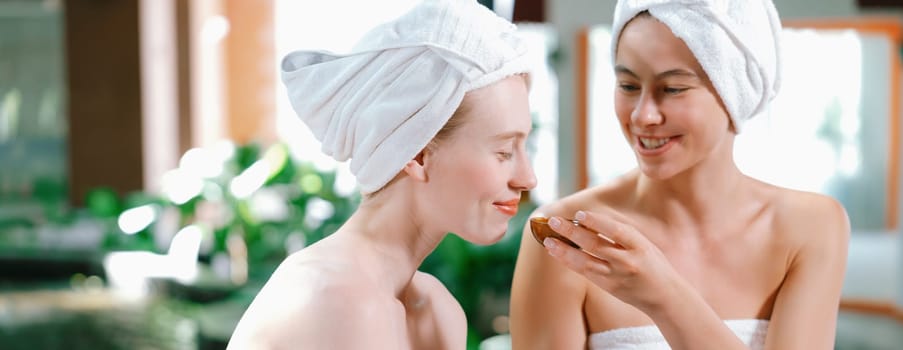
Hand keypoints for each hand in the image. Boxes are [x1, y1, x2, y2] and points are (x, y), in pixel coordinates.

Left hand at [543, 210, 683, 312]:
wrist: (665, 296)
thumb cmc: (653, 264)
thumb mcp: (644, 244)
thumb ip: (621, 234)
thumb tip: (589, 219)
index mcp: (640, 246)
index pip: (616, 231)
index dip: (596, 221)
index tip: (579, 214)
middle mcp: (628, 262)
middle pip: (596, 245)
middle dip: (572, 232)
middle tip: (554, 221)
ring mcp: (617, 276)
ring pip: (586, 262)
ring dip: (565, 250)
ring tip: (548, 240)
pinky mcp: (609, 287)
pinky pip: (586, 273)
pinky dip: (570, 261)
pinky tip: (557, 253)